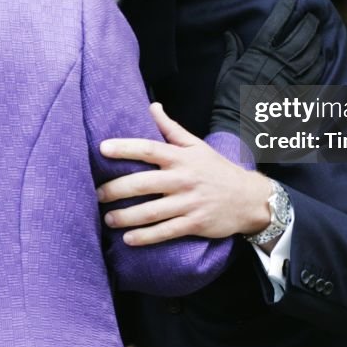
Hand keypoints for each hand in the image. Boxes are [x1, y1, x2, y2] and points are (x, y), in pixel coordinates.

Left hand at [99, 103, 272, 243]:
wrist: (248, 198)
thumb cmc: (218, 169)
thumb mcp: (197, 146)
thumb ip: (171, 129)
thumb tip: (152, 106)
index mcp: (181, 158)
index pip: (149, 149)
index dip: (125, 148)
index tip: (102, 148)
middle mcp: (183, 179)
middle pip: (143, 183)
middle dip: (116, 189)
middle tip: (97, 194)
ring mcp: (189, 203)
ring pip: (151, 212)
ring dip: (125, 217)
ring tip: (108, 219)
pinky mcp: (194, 224)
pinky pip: (165, 232)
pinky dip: (145, 237)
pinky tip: (128, 239)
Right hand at [211, 0, 324, 138]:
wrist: (241, 130)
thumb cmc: (228, 102)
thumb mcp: (225, 74)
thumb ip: (231, 52)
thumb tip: (229, 34)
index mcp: (258, 55)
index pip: (275, 25)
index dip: (284, 10)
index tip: (290, 1)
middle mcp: (276, 64)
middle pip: (299, 37)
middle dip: (307, 23)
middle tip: (311, 16)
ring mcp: (290, 79)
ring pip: (310, 54)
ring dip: (315, 41)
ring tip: (317, 33)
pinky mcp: (297, 93)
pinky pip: (313, 74)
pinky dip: (318, 62)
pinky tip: (320, 57)